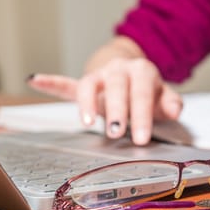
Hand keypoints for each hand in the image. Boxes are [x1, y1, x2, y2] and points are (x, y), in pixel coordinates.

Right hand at [27, 38, 182, 144]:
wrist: (132, 71)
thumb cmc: (148, 91)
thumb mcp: (165, 96)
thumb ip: (171, 103)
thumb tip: (174, 110)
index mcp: (142, 72)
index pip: (141, 94)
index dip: (142, 116)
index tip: (141, 139)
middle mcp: (119, 70)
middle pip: (116, 88)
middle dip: (117, 110)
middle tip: (118, 133)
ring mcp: (100, 76)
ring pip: (90, 84)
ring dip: (87, 103)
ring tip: (87, 123)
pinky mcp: (85, 83)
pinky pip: (67, 83)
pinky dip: (51, 82)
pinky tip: (35, 79)